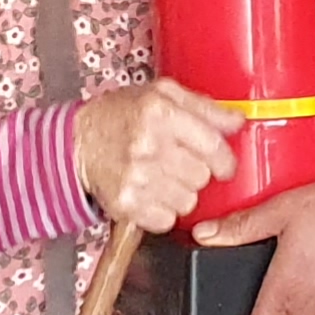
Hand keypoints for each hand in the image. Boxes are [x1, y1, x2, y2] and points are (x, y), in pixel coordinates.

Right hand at [74, 79, 240, 234]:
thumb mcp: (161, 94)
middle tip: (180, 164)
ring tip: (164, 177)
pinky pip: (166, 219)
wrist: (76, 143)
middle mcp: (148, 145)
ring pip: (188, 201)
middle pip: (202, 176)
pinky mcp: (126, 204)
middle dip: (197, 173)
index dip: (226, 160)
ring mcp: (136, 177)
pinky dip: (164, 211)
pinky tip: (152, 193)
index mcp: (160, 112)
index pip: (213, 146)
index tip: (224, 165)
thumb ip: (204, 107)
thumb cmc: (120, 116)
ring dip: (181, 193)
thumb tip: (238, 121)